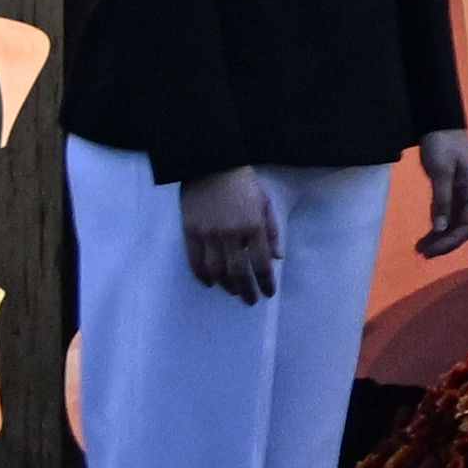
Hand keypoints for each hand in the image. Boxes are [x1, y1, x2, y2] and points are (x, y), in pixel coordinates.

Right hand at [184, 165, 278, 301]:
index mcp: (253, 226)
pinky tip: (209, 282)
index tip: (267, 293)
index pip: (260, 263)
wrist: (211, 166)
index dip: (264, 282)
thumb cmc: (243, 184)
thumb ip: (271, 232)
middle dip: (245, 290)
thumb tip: (276, 258)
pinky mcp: (190, 232)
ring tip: (231, 292)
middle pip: (237, 272)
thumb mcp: (265, 204)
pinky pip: (195, 260)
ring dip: (224, 285)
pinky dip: (202, 275)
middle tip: (250, 301)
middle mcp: (231, 234)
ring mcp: (208, 234)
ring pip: (215, 270)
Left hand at [413, 125, 467, 258]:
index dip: (451, 241)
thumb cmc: (442, 146)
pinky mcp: (456, 192)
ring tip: (421, 249)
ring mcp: (466, 194)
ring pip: (458, 224)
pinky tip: (428, 235)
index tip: (430, 250)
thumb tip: (441, 228)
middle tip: (423, 254)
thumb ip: (442, 200)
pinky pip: (451, 216)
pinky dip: (440, 228)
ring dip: (442, 238)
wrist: (441, 124)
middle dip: (446, 243)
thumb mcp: (440, 172)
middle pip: (465, 228)